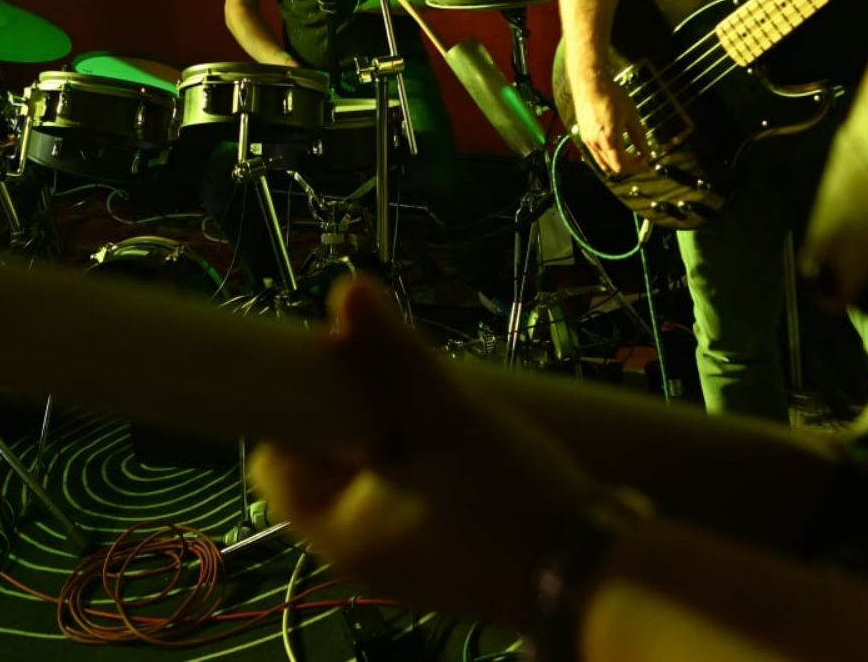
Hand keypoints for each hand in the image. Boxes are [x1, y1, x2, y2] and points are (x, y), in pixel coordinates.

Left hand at [249, 276, 596, 626]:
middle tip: (402, 384)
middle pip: (324, 465)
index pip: (274, 459)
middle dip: (355, 416)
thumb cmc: (512, 502)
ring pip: (366, 481)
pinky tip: (457, 445)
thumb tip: (346, 289)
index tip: (345, 366)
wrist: (592, 579)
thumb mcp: (451, 415)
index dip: (300, 407)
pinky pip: (402, 502)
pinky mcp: (435, 564)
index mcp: (337, 529)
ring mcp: (396, 564)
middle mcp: (355, 555)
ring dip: (392, 438)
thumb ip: (394, 355)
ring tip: (436, 409)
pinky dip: (417, 469)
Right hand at [570, 73, 649, 175]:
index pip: (622, 165)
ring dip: (617, 163)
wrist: (590, 83)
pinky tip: (617, 147)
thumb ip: (639, 136)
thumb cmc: (611, 95)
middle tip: (641, 160)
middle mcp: (596, 143)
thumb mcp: (631, 115)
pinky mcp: (584, 135)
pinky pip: (596, 154)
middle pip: (613, 168)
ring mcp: (587, 140)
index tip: (646, 164)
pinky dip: (608, 157)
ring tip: (630, 154)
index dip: (636, 168)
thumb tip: (646, 151)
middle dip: (628, 166)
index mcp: (609, 139)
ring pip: (603, 163)